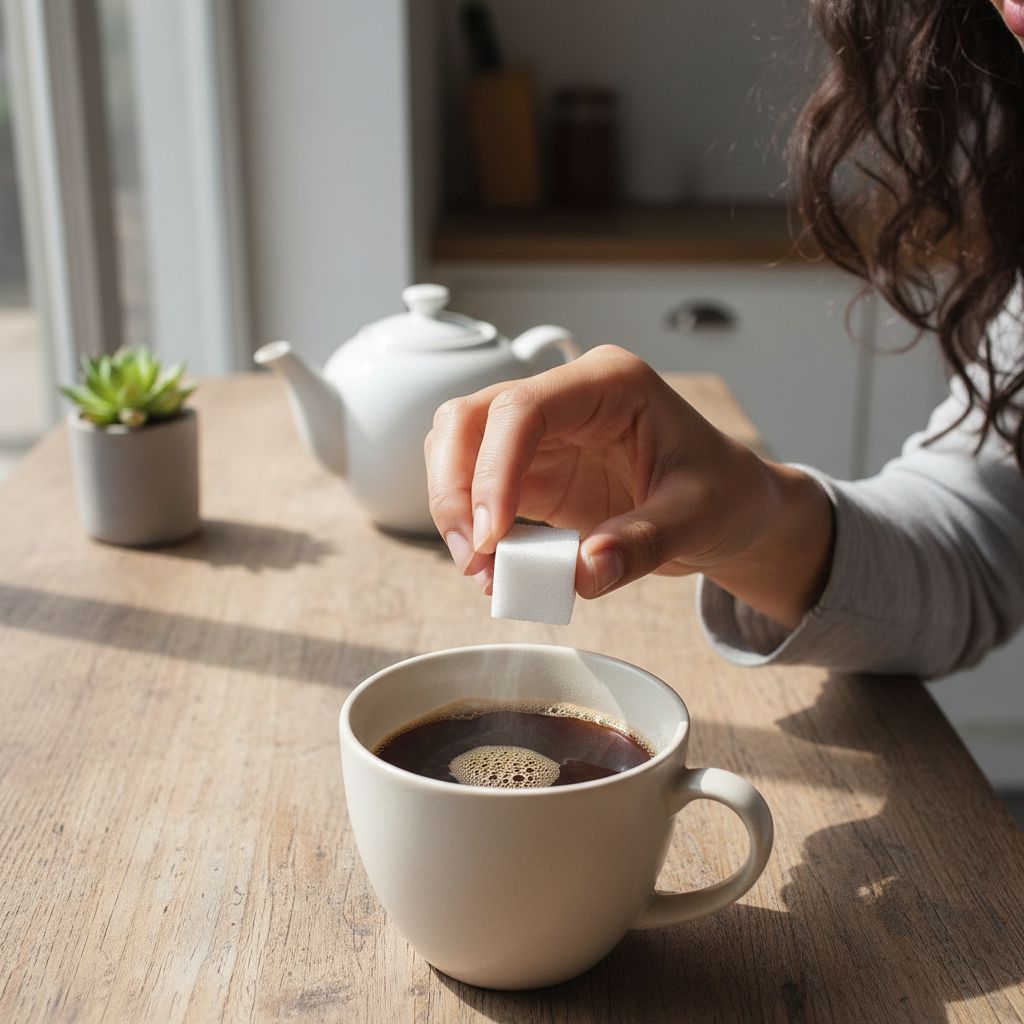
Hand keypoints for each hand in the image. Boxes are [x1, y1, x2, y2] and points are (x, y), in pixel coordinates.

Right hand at [424, 346, 832, 627]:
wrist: (730, 508)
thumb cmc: (723, 493)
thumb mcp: (697, 518)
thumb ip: (641, 544)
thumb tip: (581, 573)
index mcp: (610, 384)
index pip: (523, 408)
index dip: (494, 468)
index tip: (492, 536)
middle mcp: (566, 398)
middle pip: (470, 418)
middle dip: (454, 487)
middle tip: (474, 557)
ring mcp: (543, 435)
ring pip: (459, 448)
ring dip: (453, 508)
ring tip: (482, 571)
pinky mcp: (532, 473)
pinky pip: (478, 492)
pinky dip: (472, 530)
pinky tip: (492, 570)